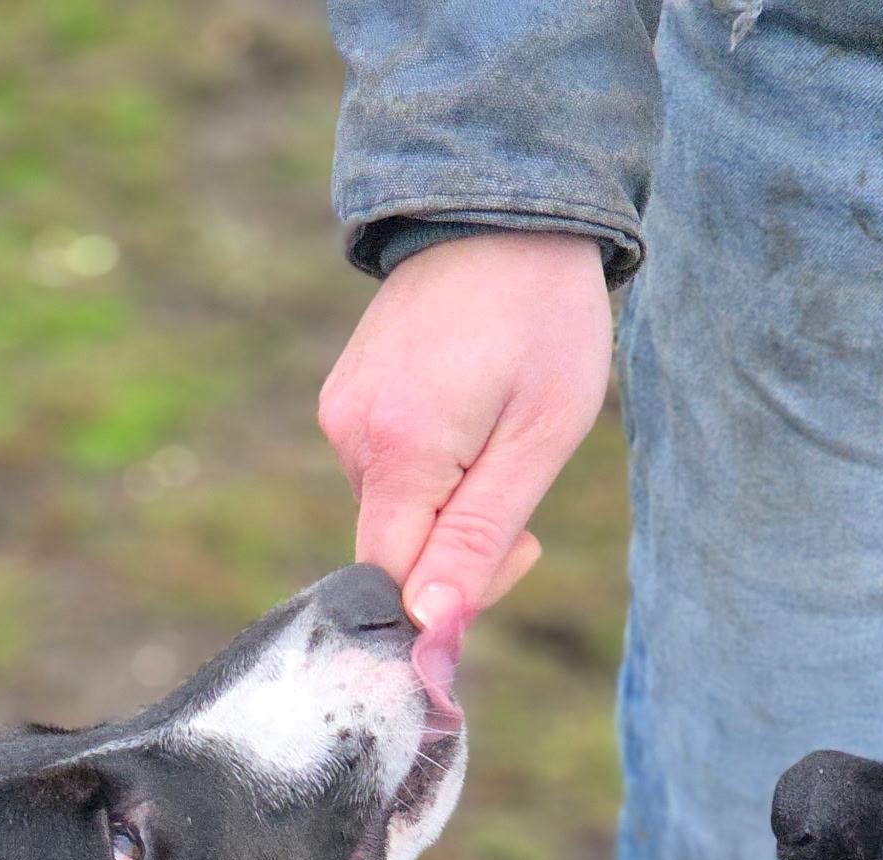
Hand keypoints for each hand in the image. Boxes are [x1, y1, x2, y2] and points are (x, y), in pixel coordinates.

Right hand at [318, 232, 613, 634]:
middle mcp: (349, 438)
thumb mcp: (539, 436)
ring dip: (449, 507)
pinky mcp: (342, 401)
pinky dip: (429, 473)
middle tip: (526, 489)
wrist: (504, 204)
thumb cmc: (544, 317)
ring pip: (392, 514)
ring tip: (500, 432)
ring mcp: (339, 416)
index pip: (391, 583)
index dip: (448, 596)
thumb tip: (430, 632)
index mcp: (398, 452)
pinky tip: (468, 416)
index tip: (517, 550)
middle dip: (460, 549)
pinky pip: (385, 474)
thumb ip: (480, 540)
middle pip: (393, 552)